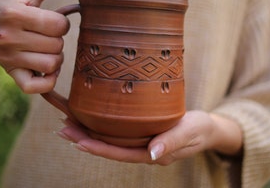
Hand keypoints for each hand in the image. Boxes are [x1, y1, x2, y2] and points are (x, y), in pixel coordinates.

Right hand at [0, 0, 88, 92]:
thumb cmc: (4, 4)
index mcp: (15, 14)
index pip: (58, 25)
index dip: (62, 23)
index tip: (53, 20)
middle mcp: (9, 38)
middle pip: (57, 45)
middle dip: (59, 39)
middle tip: (49, 34)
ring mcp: (8, 58)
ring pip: (51, 65)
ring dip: (56, 57)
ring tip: (47, 48)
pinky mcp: (10, 73)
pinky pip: (36, 87)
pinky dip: (47, 81)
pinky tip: (47, 69)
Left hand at [57, 110, 242, 164]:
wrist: (207, 128)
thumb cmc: (200, 129)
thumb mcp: (190, 133)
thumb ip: (173, 142)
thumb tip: (152, 154)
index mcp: (151, 153)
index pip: (119, 153)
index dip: (98, 148)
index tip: (77, 140)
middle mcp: (141, 149)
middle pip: (108, 146)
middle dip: (84, 138)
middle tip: (62, 127)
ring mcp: (140, 141)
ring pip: (109, 137)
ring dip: (88, 130)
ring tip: (67, 120)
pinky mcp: (141, 131)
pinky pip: (117, 129)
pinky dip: (101, 123)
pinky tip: (89, 115)